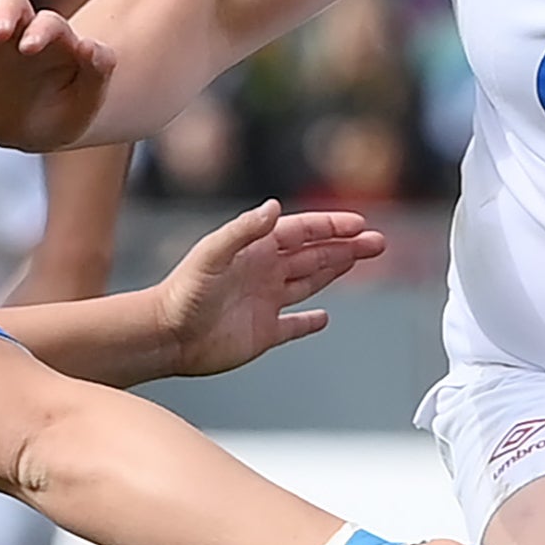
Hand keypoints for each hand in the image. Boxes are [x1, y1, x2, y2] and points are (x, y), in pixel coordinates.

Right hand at [0, 0, 114, 151]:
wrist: (31, 134)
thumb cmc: (64, 113)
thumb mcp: (86, 101)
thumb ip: (97, 72)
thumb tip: (92, 46)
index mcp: (56, 39)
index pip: (49, 22)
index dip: (41, 29)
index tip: (30, 48)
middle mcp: (23, 33)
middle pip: (12, 3)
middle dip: (6, 13)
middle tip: (0, 34)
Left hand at [143, 201, 383, 380]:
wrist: (166, 336)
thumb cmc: (183, 293)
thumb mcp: (212, 254)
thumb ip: (243, 230)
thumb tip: (274, 208)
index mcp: (256, 252)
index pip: (302, 233)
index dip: (331, 226)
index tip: (359, 224)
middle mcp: (264, 274)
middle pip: (314, 255)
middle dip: (346, 247)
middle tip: (377, 243)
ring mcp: (266, 303)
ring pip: (310, 282)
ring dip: (336, 270)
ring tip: (360, 260)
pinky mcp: (263, 333)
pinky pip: (293, 326)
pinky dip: (309, 322)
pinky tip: (323, 318)